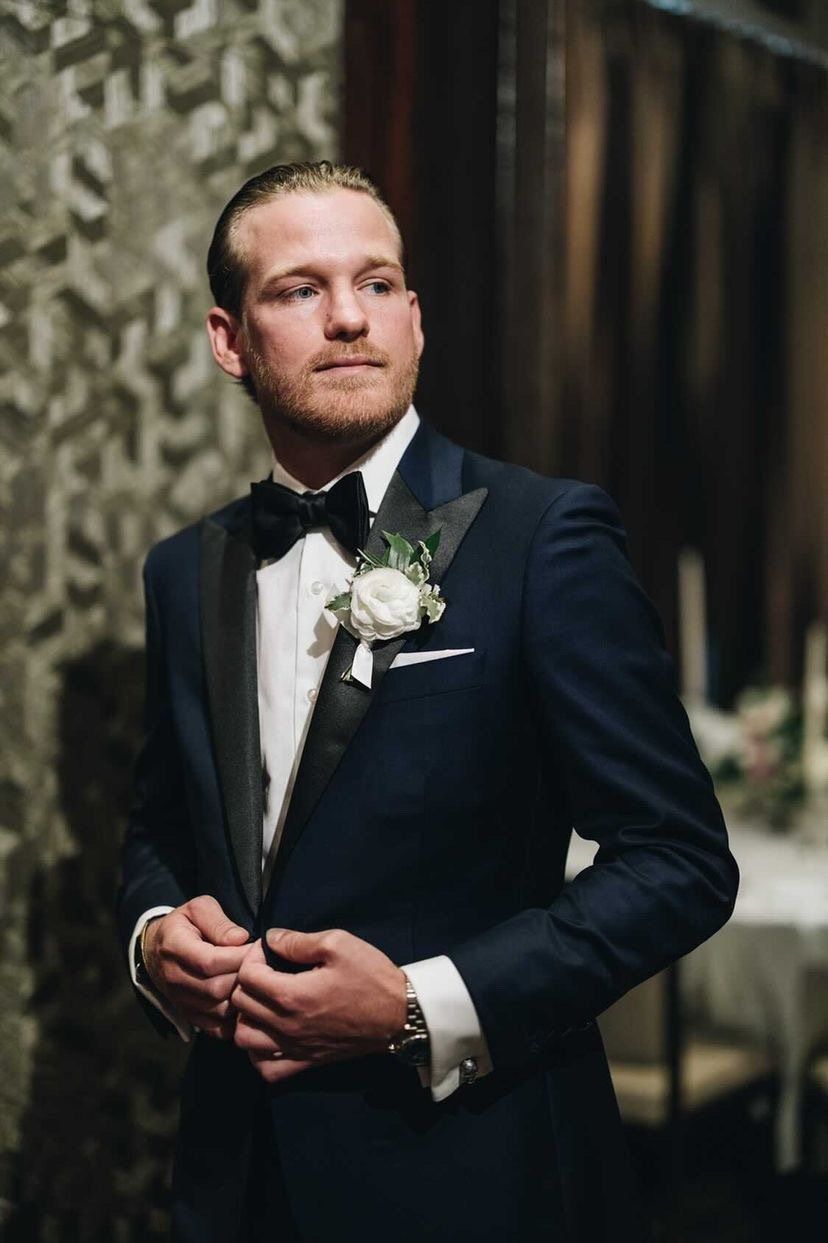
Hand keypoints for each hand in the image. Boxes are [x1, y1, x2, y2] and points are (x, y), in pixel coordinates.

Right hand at [143, 896, 251, 1039]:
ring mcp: (180, 1001)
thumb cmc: (186, 925)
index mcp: (174, 947)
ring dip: (242, 999)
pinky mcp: (189, 1017)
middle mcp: (174, 978)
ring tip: (255, 982)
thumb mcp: (199, 909)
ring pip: (219, 1011)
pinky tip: (246, 1002)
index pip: (209, 962)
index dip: (238, 957)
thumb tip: (240, 939)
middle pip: (216, 989)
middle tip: (261, 965)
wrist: (157, 951)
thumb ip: (218, 922)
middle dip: (243, 978)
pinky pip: (217, 1028)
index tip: (257, 947)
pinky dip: (235, 1020)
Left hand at [232, 929, 407, 1083]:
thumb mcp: (338, 944)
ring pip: (244, 1040)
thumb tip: (270, 939)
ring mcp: (294, 1048)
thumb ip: (298, 941)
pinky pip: (266, 1068)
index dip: (252, 957)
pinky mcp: (305, 1063)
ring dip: (247, 1018)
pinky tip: (270, 1034)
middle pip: (240, 1005)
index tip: (268, 951)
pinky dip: (259, 1053)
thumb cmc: (371, 976)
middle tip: (267, 970)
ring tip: (264, 1001)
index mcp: (292, 995)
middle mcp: (286, 1026)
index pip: (246, 976)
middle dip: (247, 982)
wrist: (399, 1015)